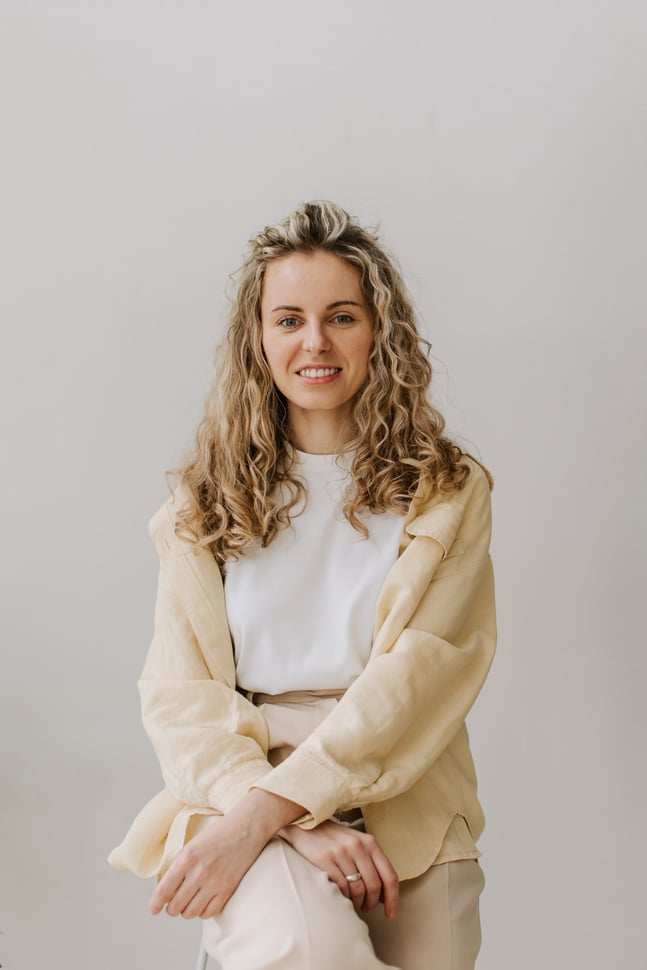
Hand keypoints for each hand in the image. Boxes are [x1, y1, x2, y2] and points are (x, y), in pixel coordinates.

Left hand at [149, 789, 304, 918]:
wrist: (246, 828)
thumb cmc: (218, 834)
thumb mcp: (192, 845)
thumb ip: (179, 865)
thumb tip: (166, 889)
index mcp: (186, 859)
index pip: (164, 890)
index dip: (155, 903)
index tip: (153, 909)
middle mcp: (198, 873)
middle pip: (175, 906)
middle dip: (172, 907)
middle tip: (174, 903)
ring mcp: (214, 883)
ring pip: (190, 913)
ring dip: (186, 911)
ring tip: (189, 902)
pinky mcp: (227, 890)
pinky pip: (208, 913)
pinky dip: (202, 912)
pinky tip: (203, 902)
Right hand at [279, 820, 398, 918]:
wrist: (305, 825)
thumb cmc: (334, 840)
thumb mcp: (357, 844)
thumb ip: (371, 864)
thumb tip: (385, 896)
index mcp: (370, 842)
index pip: (389, 875)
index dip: (393, 899)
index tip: (391, 914)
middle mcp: (357, 846)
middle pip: (375, 886)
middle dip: (371, 903)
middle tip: (365, 907)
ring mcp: (341, 852)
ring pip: (358, 890)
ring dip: (357, 903)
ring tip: (353, 902)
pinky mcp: (325, 859)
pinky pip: (341, 888)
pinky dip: (343, 898)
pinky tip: (340, 895)